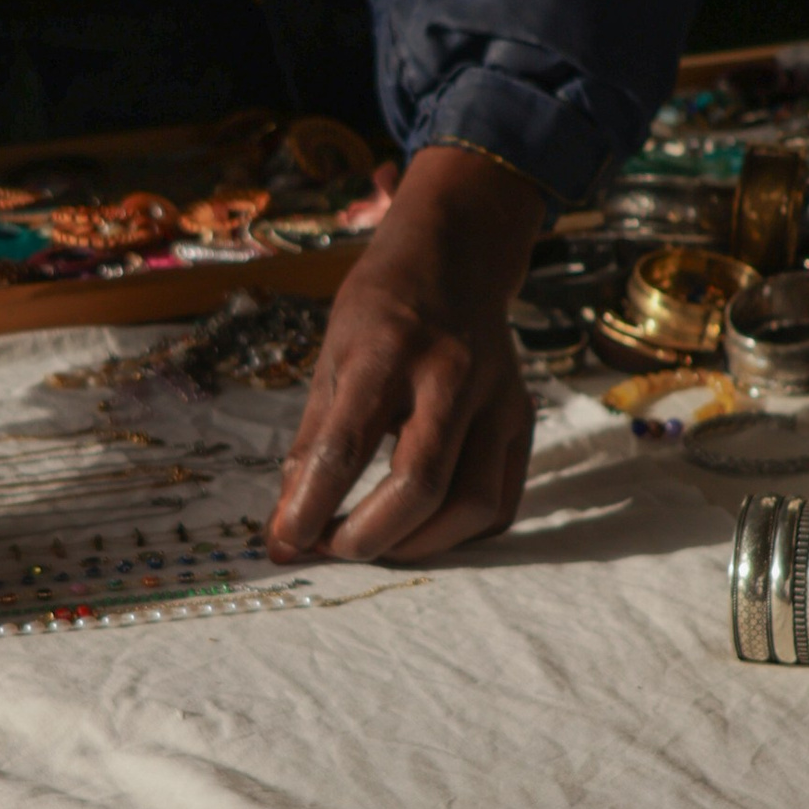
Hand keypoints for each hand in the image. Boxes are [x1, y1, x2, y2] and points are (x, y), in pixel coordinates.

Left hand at [268, 145, 544, 563]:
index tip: (286, 540)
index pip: (347, 445)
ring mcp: (499, 399)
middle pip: (422, 483)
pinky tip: (422, 527)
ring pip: (473, 503)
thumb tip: (285, 529)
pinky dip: (459, 533)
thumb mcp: (331, 359)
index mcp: (388, 350)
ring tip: (375, 542)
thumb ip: (312, 447)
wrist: (456, 259)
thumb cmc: (381, 310)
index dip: (312, 505)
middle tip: (330, 548)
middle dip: (369, 537)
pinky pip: (501, 502)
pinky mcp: (523, 421)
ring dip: (418, 544)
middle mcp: (452, 375)